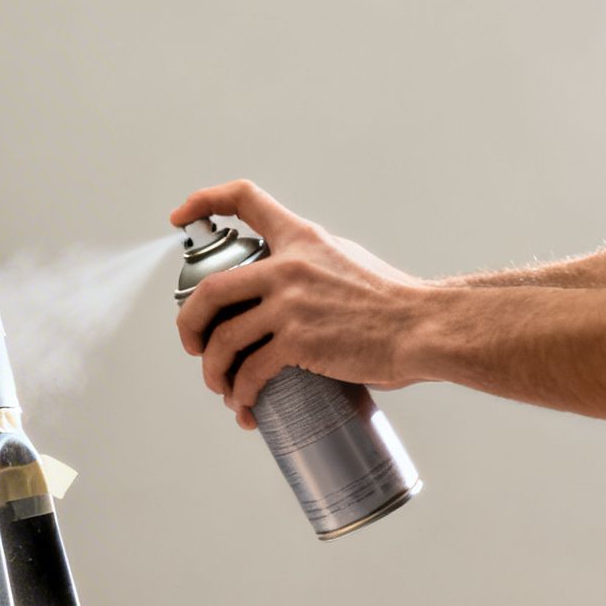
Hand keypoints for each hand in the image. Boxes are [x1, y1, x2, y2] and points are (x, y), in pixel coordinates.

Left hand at [170, 181, 432, 428]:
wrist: (425, 328)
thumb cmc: (393, 303)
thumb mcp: (346, 260)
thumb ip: (309, 265)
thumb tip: (280, 285)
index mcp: (301, 238)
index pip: (245, 199)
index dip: (204, 201)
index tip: (179, 217)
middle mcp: (289, 266)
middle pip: (209, 290)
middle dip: (189, 324)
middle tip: (193, 345)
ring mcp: (290, 304)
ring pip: (222, 340)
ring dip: (213, 372)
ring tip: (223, 388)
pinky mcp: (298, 341)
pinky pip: (250, 372)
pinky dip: (241, 394)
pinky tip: (245, 406)